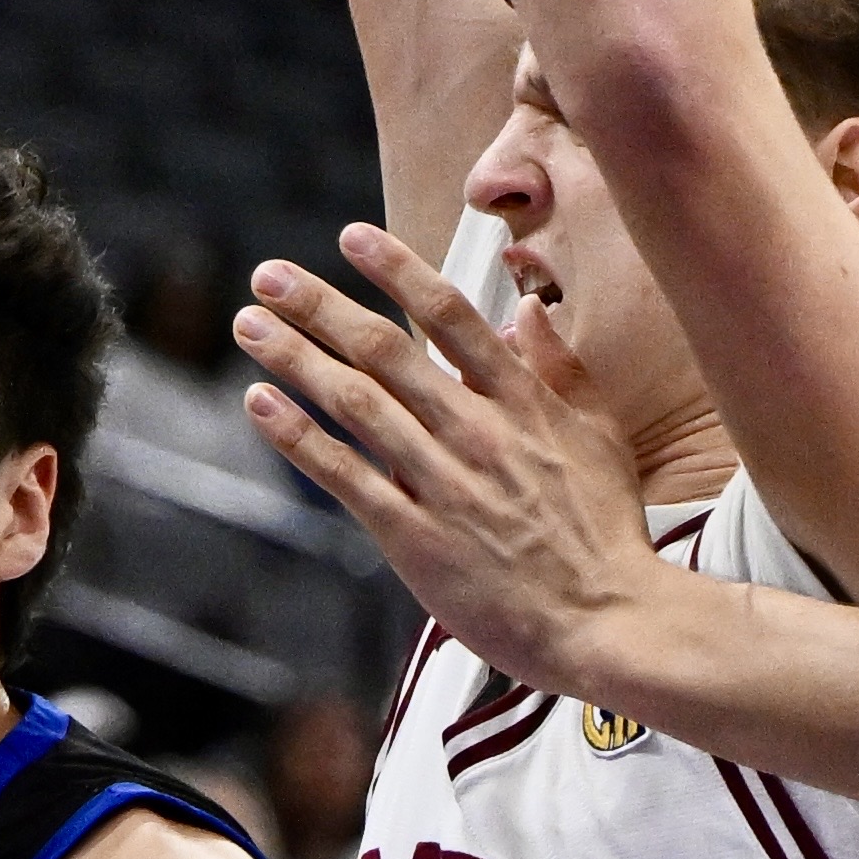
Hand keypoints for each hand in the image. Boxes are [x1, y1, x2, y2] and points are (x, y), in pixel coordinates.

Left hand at [234, 224, 650, 694]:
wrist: (608, 621)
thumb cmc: (606, 533)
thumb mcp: (601, 436)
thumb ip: (562, 369)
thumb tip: (529, 311)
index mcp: (523, 403)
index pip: (450, 316)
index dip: (396, 270)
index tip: (352, 238)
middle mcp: (477, 433)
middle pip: (385, 352)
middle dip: (319, 306)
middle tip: (269, 275)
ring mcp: (443, 485)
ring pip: (354, 405)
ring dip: (295, 359)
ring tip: (251, 326)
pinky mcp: (415, 539)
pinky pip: (344, 477)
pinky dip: (298, 437)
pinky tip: (261, 404)